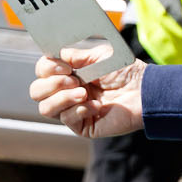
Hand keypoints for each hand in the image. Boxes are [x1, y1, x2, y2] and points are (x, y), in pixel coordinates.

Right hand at [28, 44, 145, 137]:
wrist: (144, 90)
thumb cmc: (125, 71)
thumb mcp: (97, 55)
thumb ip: (73, 55)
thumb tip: (53, 55)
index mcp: (69, 74)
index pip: (42, 72)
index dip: (47, 68)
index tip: (65, 66)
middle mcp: (67, 92)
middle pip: (36, 91)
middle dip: (51, 84)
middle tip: (74, 80)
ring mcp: (73, 110)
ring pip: (45, 108)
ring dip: (62, 98)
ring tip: (84, 93)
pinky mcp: (82, 126)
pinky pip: (66, 119)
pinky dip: (79, 110)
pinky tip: (96, 105)